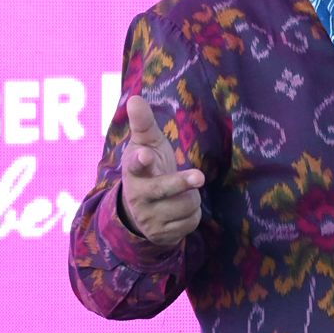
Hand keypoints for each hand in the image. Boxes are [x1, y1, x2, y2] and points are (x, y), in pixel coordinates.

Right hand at [119, 94, 204, 246]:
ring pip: (186, 204)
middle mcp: (138, 195)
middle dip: (180, 182)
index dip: (141, 160)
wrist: (141, 210)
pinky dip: (192, 215)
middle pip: (163, 188)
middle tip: (199, 176)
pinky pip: (191, 222)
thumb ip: (143, 123)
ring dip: (190, 197)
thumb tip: (135, 98)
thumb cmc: (149, 168)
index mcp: (134, 171)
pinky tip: (179, 211)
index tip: (146, 156)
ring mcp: (149, 217)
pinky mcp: (162, 234)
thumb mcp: (146, 145)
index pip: (135, 165)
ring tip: (179, 194)